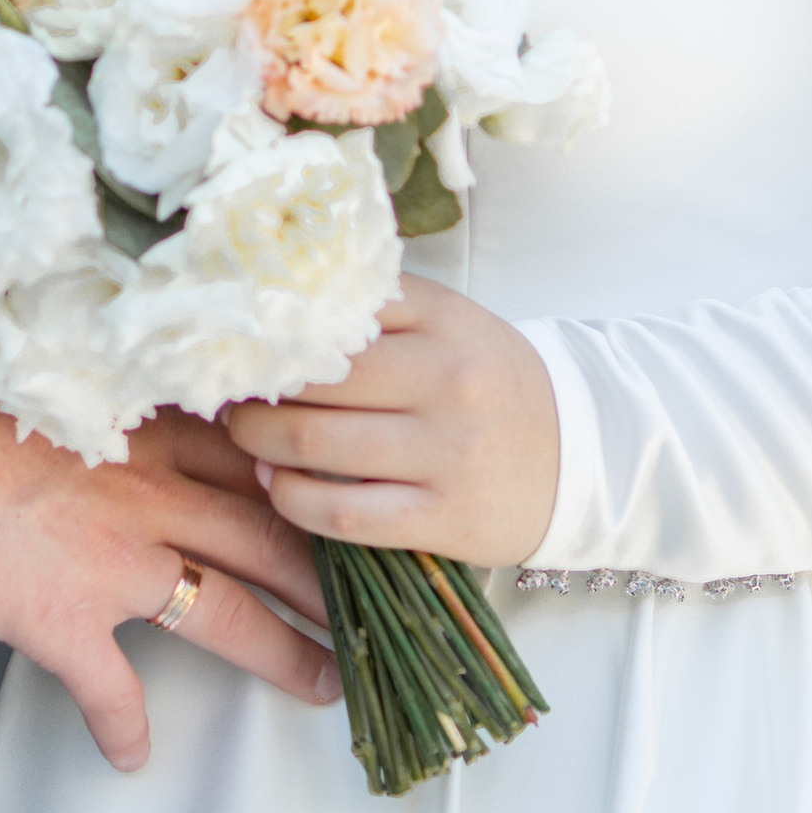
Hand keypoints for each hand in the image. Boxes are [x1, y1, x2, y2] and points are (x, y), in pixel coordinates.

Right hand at [0, 407, 339, 774]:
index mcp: (152, 432)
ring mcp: (115, 563)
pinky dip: (122, 726)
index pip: (261, 462)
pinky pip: (108, 689)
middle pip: (268, 542)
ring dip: (281, 653)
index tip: (350, 506)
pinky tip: (132, 755)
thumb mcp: (64, 377)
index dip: (313, 490)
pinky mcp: (64, 620)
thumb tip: (152, 404)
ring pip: (225, 613)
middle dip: (326, 581)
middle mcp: (151, 497)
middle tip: (374, 611)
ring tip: (323, 685)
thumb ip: (122, 399)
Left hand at [225, 284, 559, 564]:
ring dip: (258, 442)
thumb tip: (274, 294)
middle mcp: (448, 381)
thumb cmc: (493, 384)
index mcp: (445, 321)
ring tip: (247, 435)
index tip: (237, 336)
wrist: (582, 456)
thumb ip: (377, 307)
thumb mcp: (449, 325)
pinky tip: (278, 484)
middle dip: (254, 387)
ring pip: (314, 444)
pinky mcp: (442, 518)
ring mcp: (447, 453)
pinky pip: (340, 512)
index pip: (335, 307)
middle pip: (314, 378)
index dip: (272, 324)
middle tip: (230, 390)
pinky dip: (292, 499)